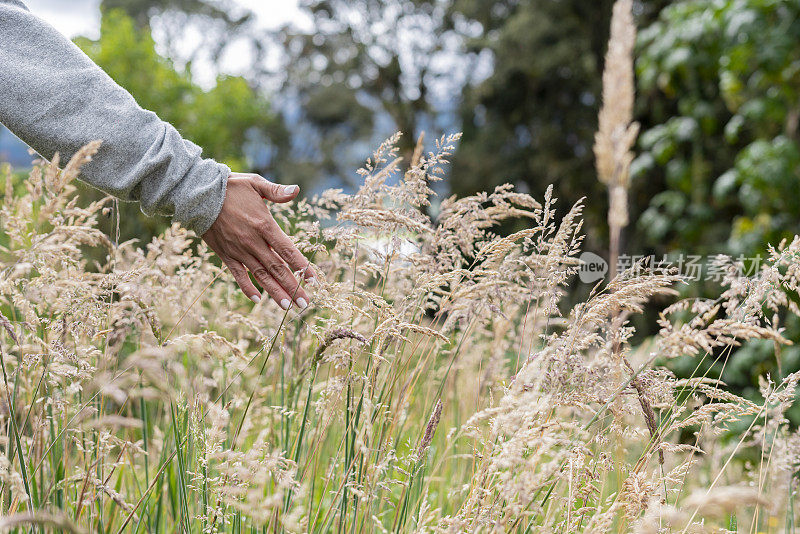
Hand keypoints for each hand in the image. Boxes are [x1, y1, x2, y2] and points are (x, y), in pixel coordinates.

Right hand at [202, 173, 311, 308]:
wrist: (198, 195)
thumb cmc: (230, 188)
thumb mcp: (255, 183)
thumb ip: (276, 191)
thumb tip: (295, 190)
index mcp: (264, 225)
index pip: (287, 250)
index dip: (301, 266)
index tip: (313, 280)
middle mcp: (253, 242)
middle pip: (277, 268)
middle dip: (292, 287)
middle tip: (305, 303)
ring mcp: (239, 250)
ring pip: (260, 275)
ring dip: (275, 292)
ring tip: (288, 307)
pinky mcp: (225, 254)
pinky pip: (238, 274)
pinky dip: (247, 287)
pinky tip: (257, 300)